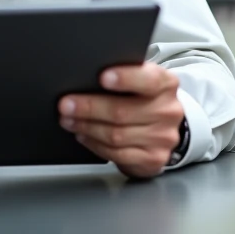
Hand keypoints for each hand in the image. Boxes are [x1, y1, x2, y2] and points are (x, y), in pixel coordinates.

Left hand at [58, 63, 183, 178]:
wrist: (163, 128)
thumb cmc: (144, 99)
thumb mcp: (140, 81)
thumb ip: (123, 76)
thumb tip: (86, 76)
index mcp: (166, 84)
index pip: (148, 79)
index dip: (125, 78)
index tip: (102, 77)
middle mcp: (167, 111)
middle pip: (123, 111)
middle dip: (89, 108)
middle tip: (66, 104)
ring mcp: (162, 138)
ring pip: (116, 135)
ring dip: (87, 128)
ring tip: (69, 120)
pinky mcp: (153, 158)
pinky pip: (117, 154)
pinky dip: (95, 144)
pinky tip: (83, 135)